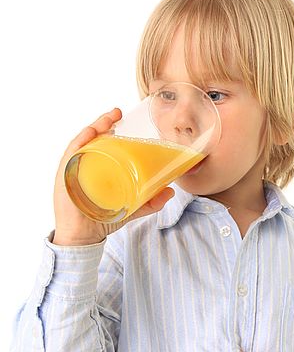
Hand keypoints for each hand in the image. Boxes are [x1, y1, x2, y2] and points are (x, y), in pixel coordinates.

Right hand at [53, 108, 174, 245]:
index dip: (108, 127)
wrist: (84, 238)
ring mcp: (72, 170)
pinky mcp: (66, 178)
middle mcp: (82, 166)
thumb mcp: (131, 208)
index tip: (120, 116)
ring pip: (82, 143)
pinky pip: (72, 155)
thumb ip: (150, 201)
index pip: (100, 143)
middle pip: (91, 139)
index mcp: (96, 168)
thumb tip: (170, 191)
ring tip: (107, 119)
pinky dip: (81, 143)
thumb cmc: (103, 220)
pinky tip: (91, 133)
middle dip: (103, 122)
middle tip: (117, 113)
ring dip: (94, 128)